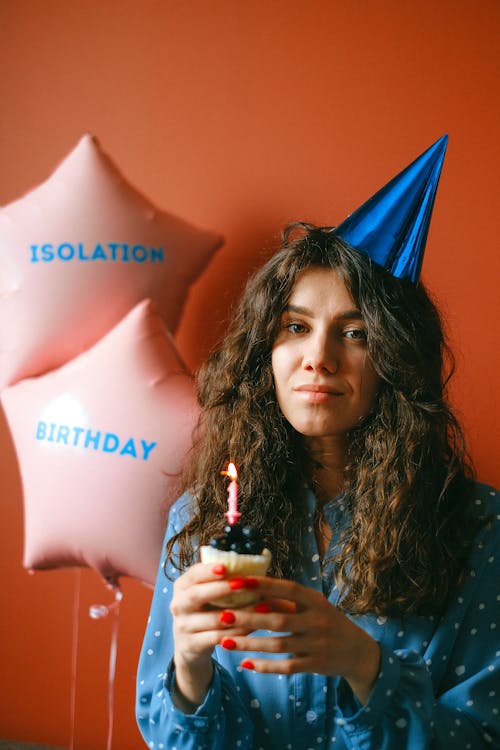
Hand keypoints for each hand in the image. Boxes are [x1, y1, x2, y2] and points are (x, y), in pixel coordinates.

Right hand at [170, 563, 253, 708]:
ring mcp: (182, 626)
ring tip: (261, 606)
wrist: (190, 647)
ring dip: (238, 613)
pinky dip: (237, 632)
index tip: (226, 566)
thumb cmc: (206, 611)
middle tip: (243, 583)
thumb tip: (253, 563)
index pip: (193, 574)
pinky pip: (217, 638)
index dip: (208, 570)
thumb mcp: (206, 594)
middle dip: (221, 588)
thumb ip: (221, 580)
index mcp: (181, 586)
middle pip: (196, 595)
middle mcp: (177, 605)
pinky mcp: (191, 645)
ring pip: (212, 619)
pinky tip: (254, 626)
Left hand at [218, 576, 380, 703]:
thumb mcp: (313, 605)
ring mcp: (317, 645)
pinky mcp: (315, 665)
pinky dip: (265, 666)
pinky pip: (286, 667)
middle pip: (278, 619)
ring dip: (250, 643)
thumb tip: (251, 588)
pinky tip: (245, 663)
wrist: (357, 651)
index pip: (287, 589)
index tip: (237, 582)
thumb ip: (287, 600)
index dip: (263, 585)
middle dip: (249, 617)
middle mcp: (318, 621)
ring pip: (278, 645)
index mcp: (316, 600)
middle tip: (222, 614)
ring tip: (225, 641)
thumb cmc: (326, 621)